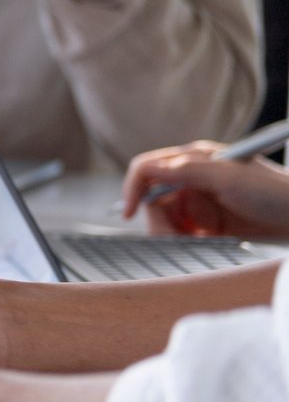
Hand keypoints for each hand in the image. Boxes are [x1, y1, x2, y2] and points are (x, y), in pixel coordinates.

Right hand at [121, 142, 288, 238]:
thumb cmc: (274, 193)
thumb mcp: (228, 177)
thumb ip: (186, 171)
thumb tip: (147, 170)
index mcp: (195, 159)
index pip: (147, 168)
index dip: (133, 188)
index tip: (127, 212)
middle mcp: (193, 179)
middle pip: (152, 200)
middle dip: (158, 220)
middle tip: (178, 235)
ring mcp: (200, 202)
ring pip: (164, 220)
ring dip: (172, 233)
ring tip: (198, 239)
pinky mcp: (208, 224)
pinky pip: (180, 234)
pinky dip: (184, 241)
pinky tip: (205, 241)